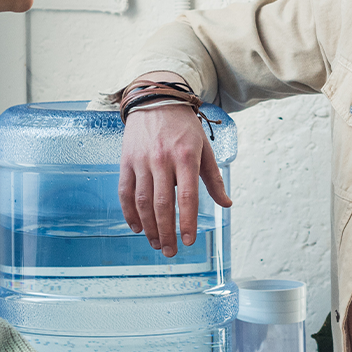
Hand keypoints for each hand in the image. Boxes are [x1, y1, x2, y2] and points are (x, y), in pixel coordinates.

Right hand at [118, 73, 232, 257]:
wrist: (155, 100)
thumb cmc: (184, 127)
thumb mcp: (204, 149)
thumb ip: (213, 179)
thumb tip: (226, 205)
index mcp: (186, 157)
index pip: (187, 197)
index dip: (187, 222)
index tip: (188, 241)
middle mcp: (162, 160)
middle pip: (162, 204)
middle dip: (166, 232)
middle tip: (169, 251)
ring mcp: (142, 160)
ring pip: (142, 201)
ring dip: (149, 227)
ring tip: (155, 243)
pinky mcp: (126, 161)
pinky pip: (125, 192)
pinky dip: (129, 212)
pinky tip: (137, 227)